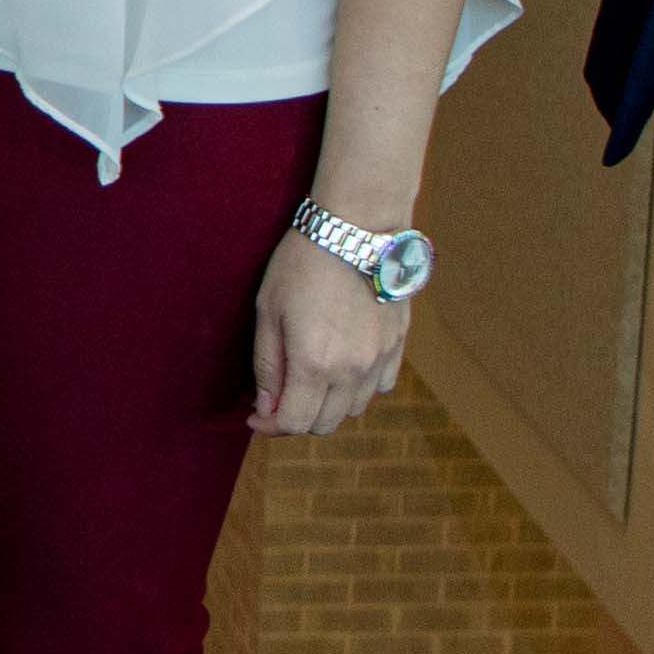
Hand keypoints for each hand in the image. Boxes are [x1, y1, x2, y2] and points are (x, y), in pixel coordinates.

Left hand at [247, 234, 403, 437]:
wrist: (357, 227)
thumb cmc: (303, 263)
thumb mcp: (268, 311)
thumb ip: (268, 365)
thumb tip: (266, 406)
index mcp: (314, 364)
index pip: (294, 423)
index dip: (271, 426)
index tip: (256, 416)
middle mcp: (352, 370)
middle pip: (324, 423)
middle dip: (297, 418)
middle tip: (279, 398)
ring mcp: (379, 358)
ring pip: (354, 409)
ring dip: (328, 405)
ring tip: (311, 379)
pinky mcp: (397, 344)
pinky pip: (381, 386)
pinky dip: (359, 388)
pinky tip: (343, 366)